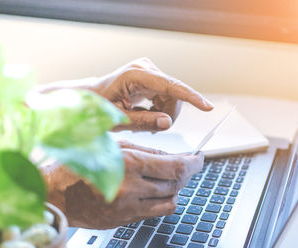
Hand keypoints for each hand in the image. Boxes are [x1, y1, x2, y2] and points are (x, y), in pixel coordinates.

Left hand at [35, 58, 212, 131]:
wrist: (90, 98)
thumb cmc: (98, 108)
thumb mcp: (119, 119)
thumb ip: (144, 121)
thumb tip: (168, 123)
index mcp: (135, 76)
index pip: (170, 86)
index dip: (190, 97)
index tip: (207, 107)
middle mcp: (145, 69)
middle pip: (173, 94)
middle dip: (168, 114)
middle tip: (153, 128)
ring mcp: (149, 71)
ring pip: (172, 96)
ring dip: (164, 112)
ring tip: (146, 121)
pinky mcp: (151, 77)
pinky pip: (166, 95)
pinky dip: (161, 108)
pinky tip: (148, 114)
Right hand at [42, 141, 203, 228]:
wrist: (56, 192)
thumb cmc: (81, 162)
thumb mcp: (114, 145)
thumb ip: (147, 151)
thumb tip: (174, 156)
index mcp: (129, 163)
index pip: (176, 166)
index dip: (194, 163)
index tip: (199, 158)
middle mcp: (132, 187)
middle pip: (176, 183)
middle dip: (188, 173)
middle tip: (191, 164)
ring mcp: (129, 207)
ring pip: (170, 199)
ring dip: (176, 187)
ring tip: (171, 176)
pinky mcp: (125, 219)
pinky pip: (156, 212)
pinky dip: (164, 200)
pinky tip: (158, 191)